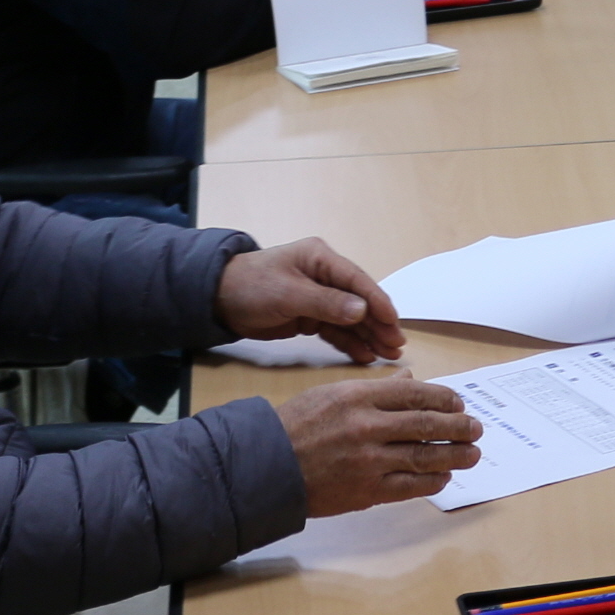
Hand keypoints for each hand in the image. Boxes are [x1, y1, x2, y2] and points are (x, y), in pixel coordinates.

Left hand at [216, 236, 405, 362]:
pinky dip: (349, 343)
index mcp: (321, 259)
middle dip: (379, 324)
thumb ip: (326, 303)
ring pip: (350, 319)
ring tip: (387, 355)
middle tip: (397, 346)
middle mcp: (325, 277)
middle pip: (359, 302)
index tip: (394, 323)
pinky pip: (335, 331)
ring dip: (368, 336)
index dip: (378, 302)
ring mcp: (318, 298)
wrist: (217, 300)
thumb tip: (362, 311)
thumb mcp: (288, 293)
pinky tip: (364, 355)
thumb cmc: (252, 286)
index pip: (358, 282)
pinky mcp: (309, 317)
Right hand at [277, 375, 484, 516]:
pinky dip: (432, 481)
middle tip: (476, 428)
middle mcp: (368, 426)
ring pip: (424, 456)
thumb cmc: (296, 426)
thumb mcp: (332, 392)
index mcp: (359, 396)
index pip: (415, 393)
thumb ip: (375, 388)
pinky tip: (444, 476)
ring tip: (472, 453)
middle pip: (427, 424)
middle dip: (458, 426)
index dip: (444, 398)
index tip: (458, 403)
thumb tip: (410, 379)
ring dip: (454, 454)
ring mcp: (368, 460)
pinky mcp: (366, 491)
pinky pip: (409, 486)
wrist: (266, 466)